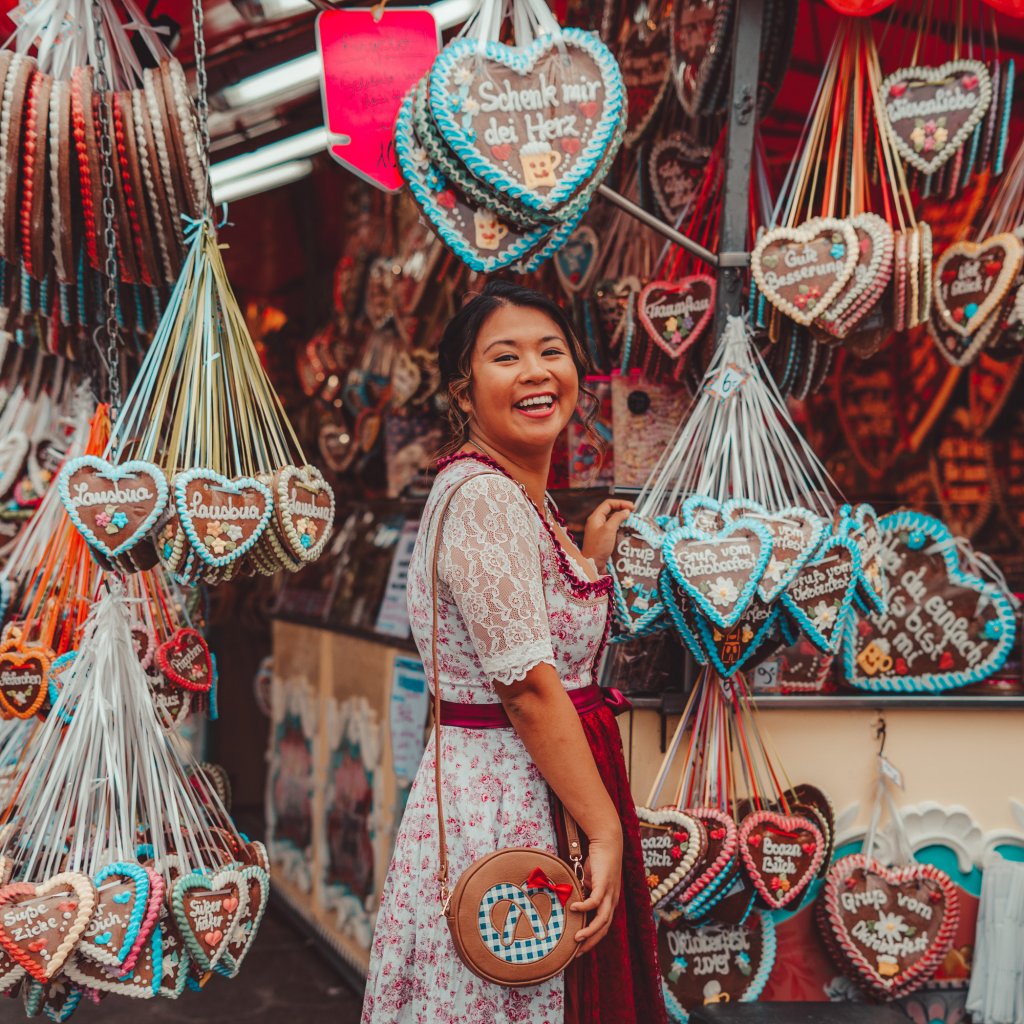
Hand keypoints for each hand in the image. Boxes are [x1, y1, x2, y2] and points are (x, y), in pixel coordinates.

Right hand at [571, 831, 621, 955]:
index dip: (593, 938)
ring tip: (577, 938)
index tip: (581, 948)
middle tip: (578, 953)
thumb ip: (584, 892)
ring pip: (602, 919)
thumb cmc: (598, 860)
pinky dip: (585, 907)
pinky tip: (574, 909)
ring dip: (590, 931)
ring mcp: (609, 893)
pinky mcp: (603, 884)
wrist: (607, 842)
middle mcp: (612, 900)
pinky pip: (594, 900)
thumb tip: (574, 901)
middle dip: (591, 942)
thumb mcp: (590, 880)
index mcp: (610, 901)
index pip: (603, 926)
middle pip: (604, 927)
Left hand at [581, 499, 633, 570]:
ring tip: (631, 521)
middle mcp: (596, 522)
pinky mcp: (603, 538)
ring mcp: (599, 530)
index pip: (608, 504)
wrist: (593, 564)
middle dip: (622, 510)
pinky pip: (612, 528)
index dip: (621, 503)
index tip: (632, 507)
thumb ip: (617, 518)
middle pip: (610, 511)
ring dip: (622, 519)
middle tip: (633, 513)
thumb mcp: (609, 529)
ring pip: (612, 520)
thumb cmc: (598, 547)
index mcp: (595, 517)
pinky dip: (620, 527)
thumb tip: (625, 511)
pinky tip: (626, 530)